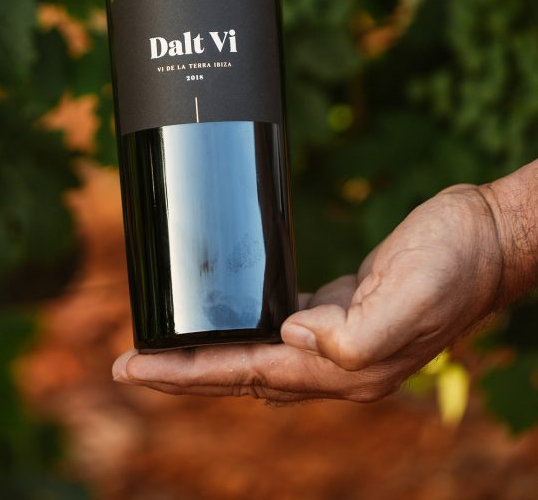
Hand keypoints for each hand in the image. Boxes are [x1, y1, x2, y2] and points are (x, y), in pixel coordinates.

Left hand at [112, 185, 503, 401]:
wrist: (486, 238)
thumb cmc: (453, 263)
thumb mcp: (411, 296)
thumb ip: (356, 333)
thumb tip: (292, 336)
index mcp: (347, 367)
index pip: (248, 374)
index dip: (187, 373)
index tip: (133, 366)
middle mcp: (338, 362)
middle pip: (241, 373)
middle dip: (182, 372)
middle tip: (126, 362)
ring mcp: (339, 337)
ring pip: (256, 353)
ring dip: (208, 352)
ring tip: (163, 343)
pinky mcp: (342, 307)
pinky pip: (278, 327)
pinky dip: (243, 326)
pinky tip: (226, 312)